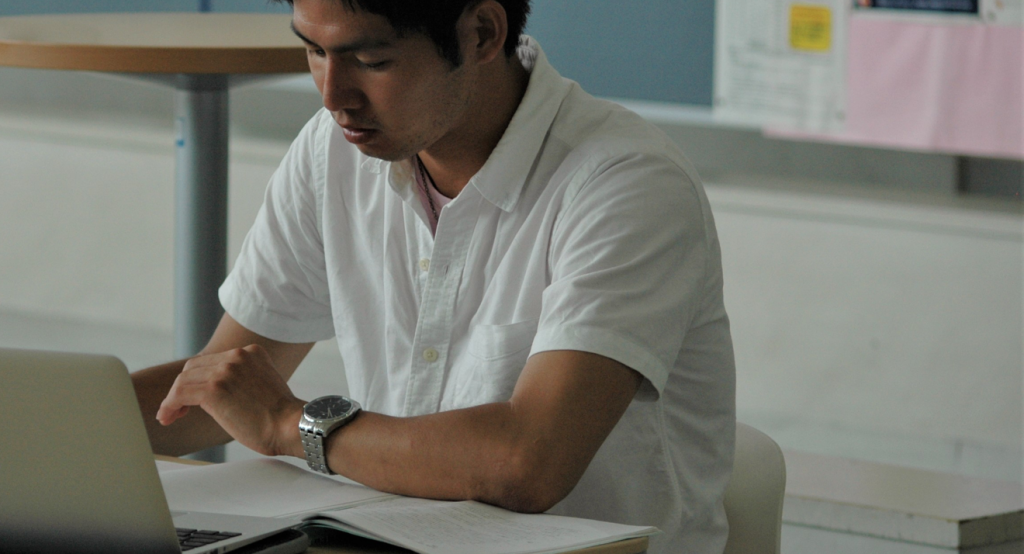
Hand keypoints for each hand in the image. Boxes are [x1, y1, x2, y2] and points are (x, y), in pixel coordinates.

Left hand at [156, 344, 305, 457]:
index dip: (197, 379)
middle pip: (194, 367)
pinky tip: (168, 417)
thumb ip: (243, 381)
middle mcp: (237, 355)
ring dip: (173, 399)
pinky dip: (169, 405)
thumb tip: (221, 396)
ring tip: (169, 416)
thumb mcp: (263, 385)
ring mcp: (225, 370)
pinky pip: (179, 394)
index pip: (212, 361)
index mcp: (251, 352)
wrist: (291, 426)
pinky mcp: (214, 389)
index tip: (191, 398)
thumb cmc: (280, 418)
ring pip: (184, 380)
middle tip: (178, 408)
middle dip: (182, 388)